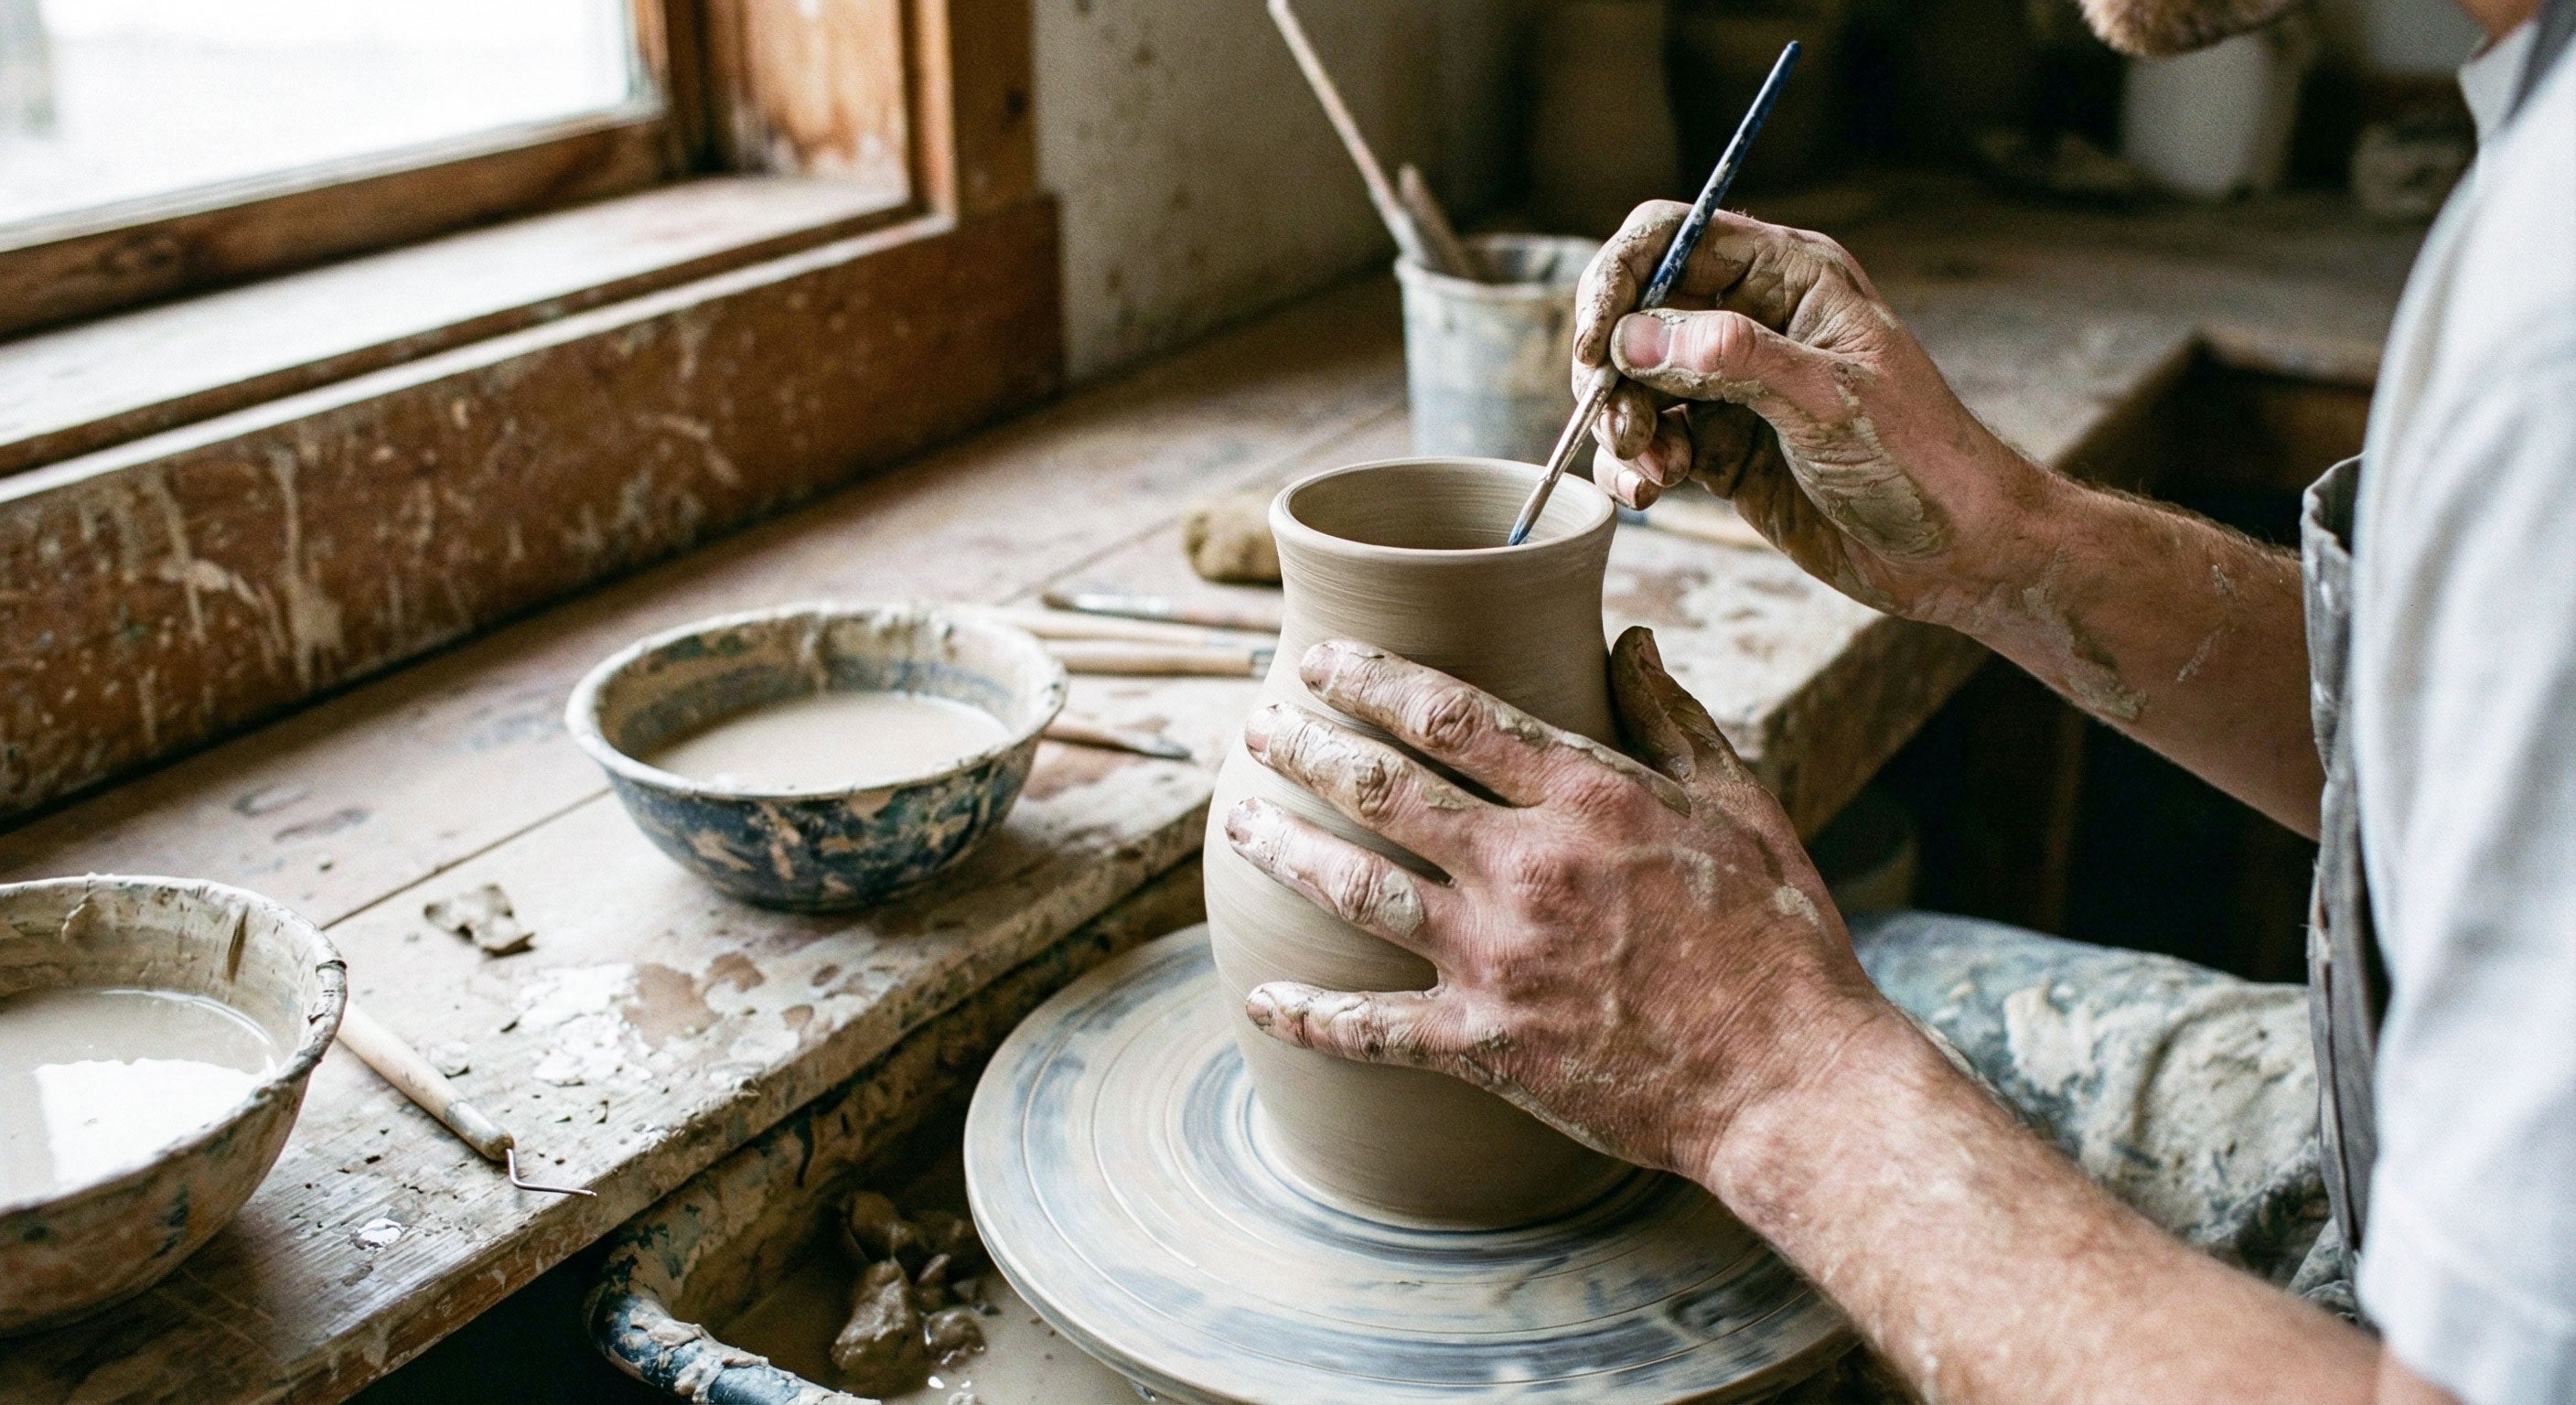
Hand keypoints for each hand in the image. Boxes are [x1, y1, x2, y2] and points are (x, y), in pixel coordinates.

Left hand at [1219, 627, 1901, 1182]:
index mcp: (1587, 798)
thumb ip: (1673, 719)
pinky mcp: (1487, 1046)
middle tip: (1258, 724)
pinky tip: (1260, 999)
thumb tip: (1631, 637)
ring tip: (1240, 817)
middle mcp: (1527, 868)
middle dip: (1305, 747)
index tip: (1321, 656)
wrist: (1790, 1082)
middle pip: (1381, 789)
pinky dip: (1308, 1016)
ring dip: (1285, 847)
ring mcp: (1498, 959)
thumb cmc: (1777, 939)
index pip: (1447, 714)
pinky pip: (1373, 1030)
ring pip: (1355, 888)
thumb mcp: (1741, 807)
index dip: (1369, 678)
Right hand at [1572, 201, 2053, 624]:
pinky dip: (1634, 466)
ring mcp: (1734, 385)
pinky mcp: (1722, 446)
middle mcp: (1754, 320)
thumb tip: (1634, 335)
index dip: (1619, 280)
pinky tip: (1651, 493)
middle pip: (1637, 312)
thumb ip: (1733, 359)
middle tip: (1619, 424)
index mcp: (1789, 276)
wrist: (1955, 551)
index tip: (1596, 347)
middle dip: (1613, 369)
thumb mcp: (1830, 401)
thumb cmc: (1919, 460)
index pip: (1671, 237)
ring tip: (1653, 469)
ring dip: (1621, 425)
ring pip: (1634, 383)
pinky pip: (1649, 441)